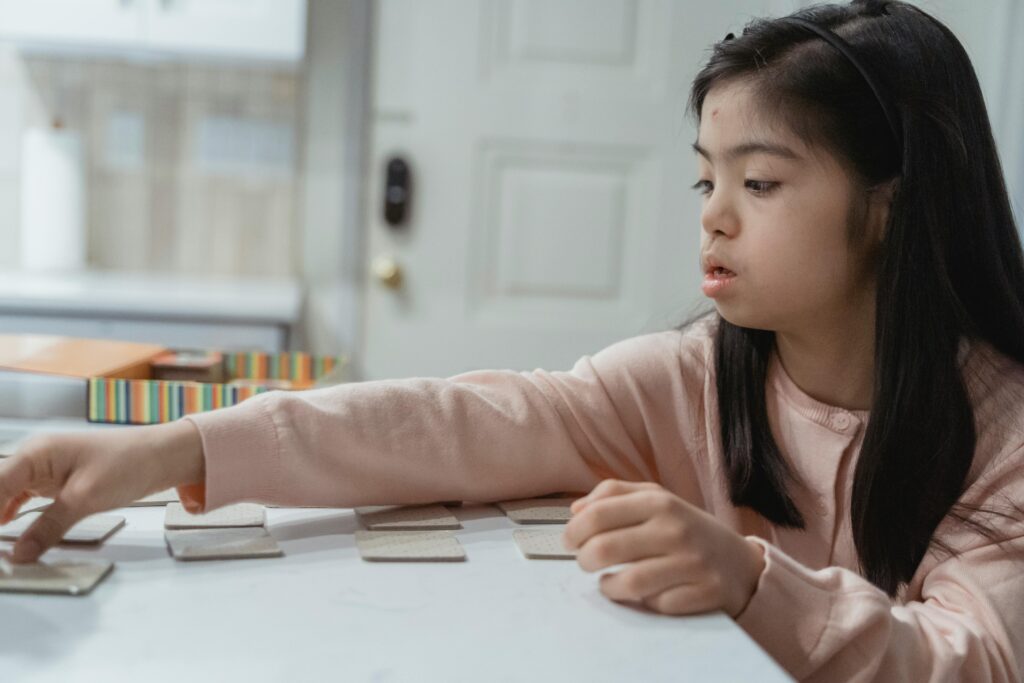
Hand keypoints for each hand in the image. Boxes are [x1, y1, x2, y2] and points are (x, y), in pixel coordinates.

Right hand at [0, 419, 203, 562]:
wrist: (163, 455)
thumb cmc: (129, 463)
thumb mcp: (85, 498)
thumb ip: (49, 526)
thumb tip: (20, 553)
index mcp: (37, 453)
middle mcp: (36, 457)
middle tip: (0, 548)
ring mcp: (45, 469)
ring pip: (5, 494)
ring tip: (2, 546)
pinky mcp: (56, 481)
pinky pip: (23, 498)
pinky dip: (12, 514)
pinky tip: (7, 530)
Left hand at [563, 479, 764, 617]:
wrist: (741, 564)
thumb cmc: (686, 530)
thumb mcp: (656, 500)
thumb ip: (614, 496)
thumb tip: (576, 510)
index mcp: (659, 501)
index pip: (598, 514)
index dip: (574, 531)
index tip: (569, 541)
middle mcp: (675, 529)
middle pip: (604, 548)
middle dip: (584, 560)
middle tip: (585, 562)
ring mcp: (692, 563)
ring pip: (627, 583)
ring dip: (608, 587)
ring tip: (608, 582)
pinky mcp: (704, 593)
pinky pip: (656, 606)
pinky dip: (644, 603)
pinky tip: (644, 595)